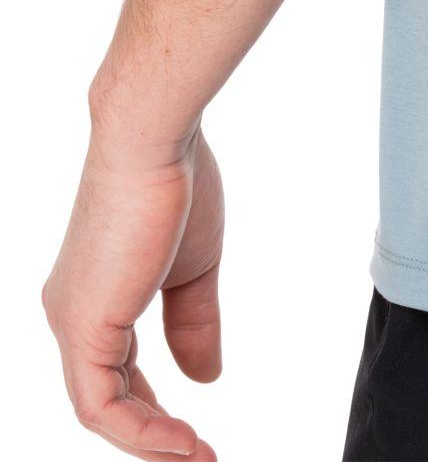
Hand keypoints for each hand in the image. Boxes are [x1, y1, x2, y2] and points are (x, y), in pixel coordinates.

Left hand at [43, 125, 223, 459]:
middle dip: (156, 438)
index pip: (120, 376)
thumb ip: (195, 324)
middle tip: (204, 458)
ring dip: (152, 443)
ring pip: (101, 410)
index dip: (160, 411)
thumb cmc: (178, 190)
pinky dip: (141, 431)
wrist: (155, 145)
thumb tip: (205, 380)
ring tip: (200, 458)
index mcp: (97, 299)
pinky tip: (180, 442)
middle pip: (108, 401)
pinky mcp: (84, 324)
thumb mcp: (194, 272)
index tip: (201, 434)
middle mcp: (74, 315)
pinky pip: (100, 404)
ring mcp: (74, 321)